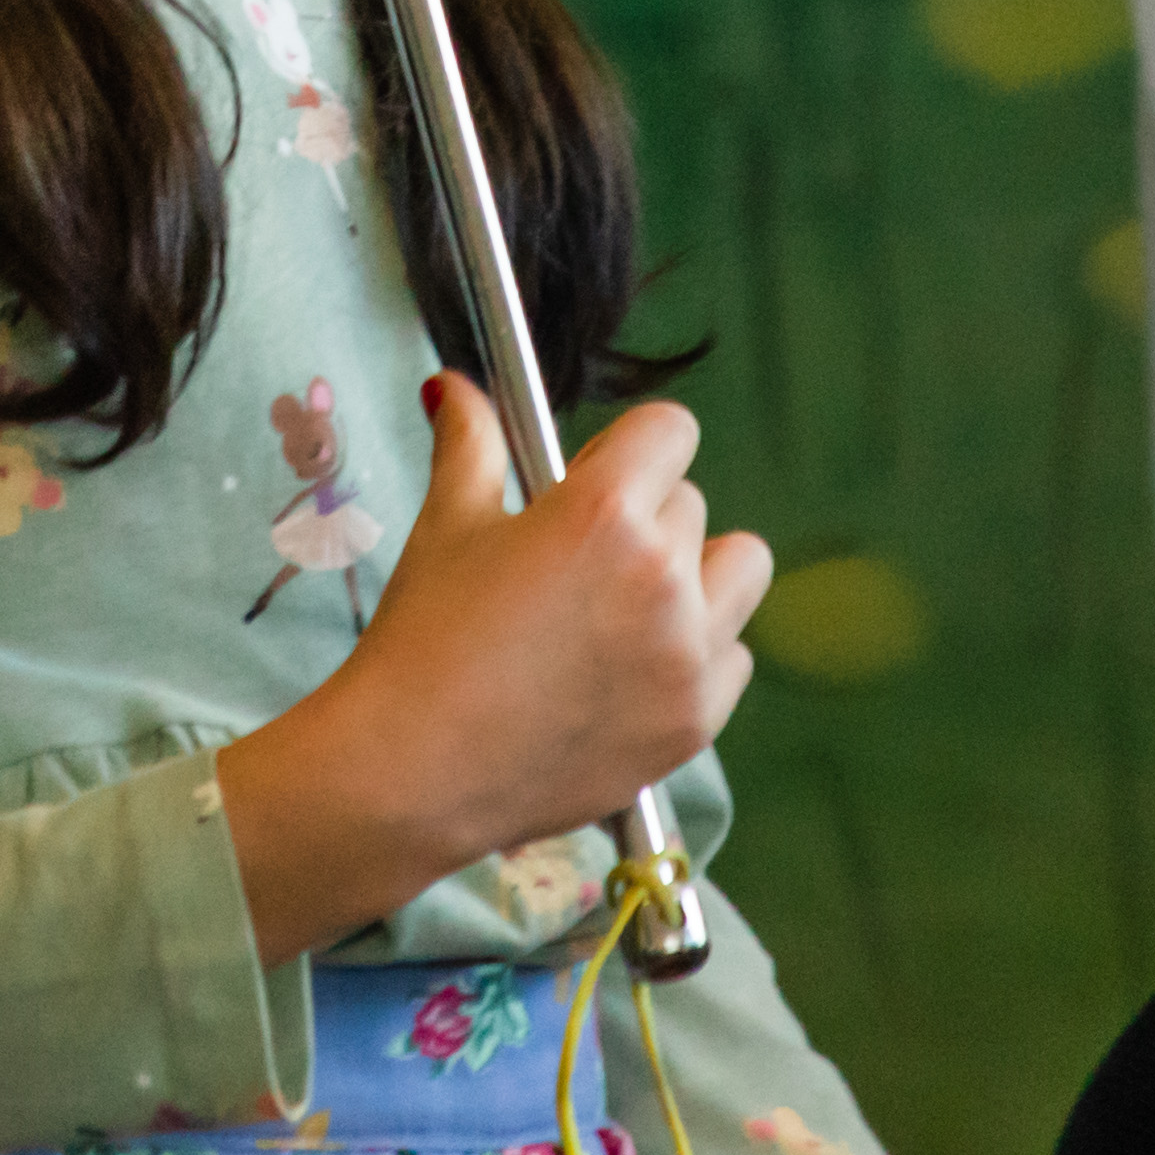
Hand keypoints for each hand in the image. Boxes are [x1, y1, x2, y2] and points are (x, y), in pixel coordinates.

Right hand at [217, 373, 771, 961]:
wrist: (416, 770)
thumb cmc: (425, 636)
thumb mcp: (448, 524)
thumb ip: (470, 441)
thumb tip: (454, 384)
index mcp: (605, 512)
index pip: (671, 431)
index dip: (629, 447)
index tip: (593, 477)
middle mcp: (666, 576)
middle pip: (691, 503)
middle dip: (643, 514)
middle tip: (576, 560)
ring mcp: (690, 656)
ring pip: (738, 573)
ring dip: (694, 575)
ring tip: (625, 608)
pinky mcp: (698, 722)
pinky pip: (734, 657)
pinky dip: (697, 654)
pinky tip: (630, 670)